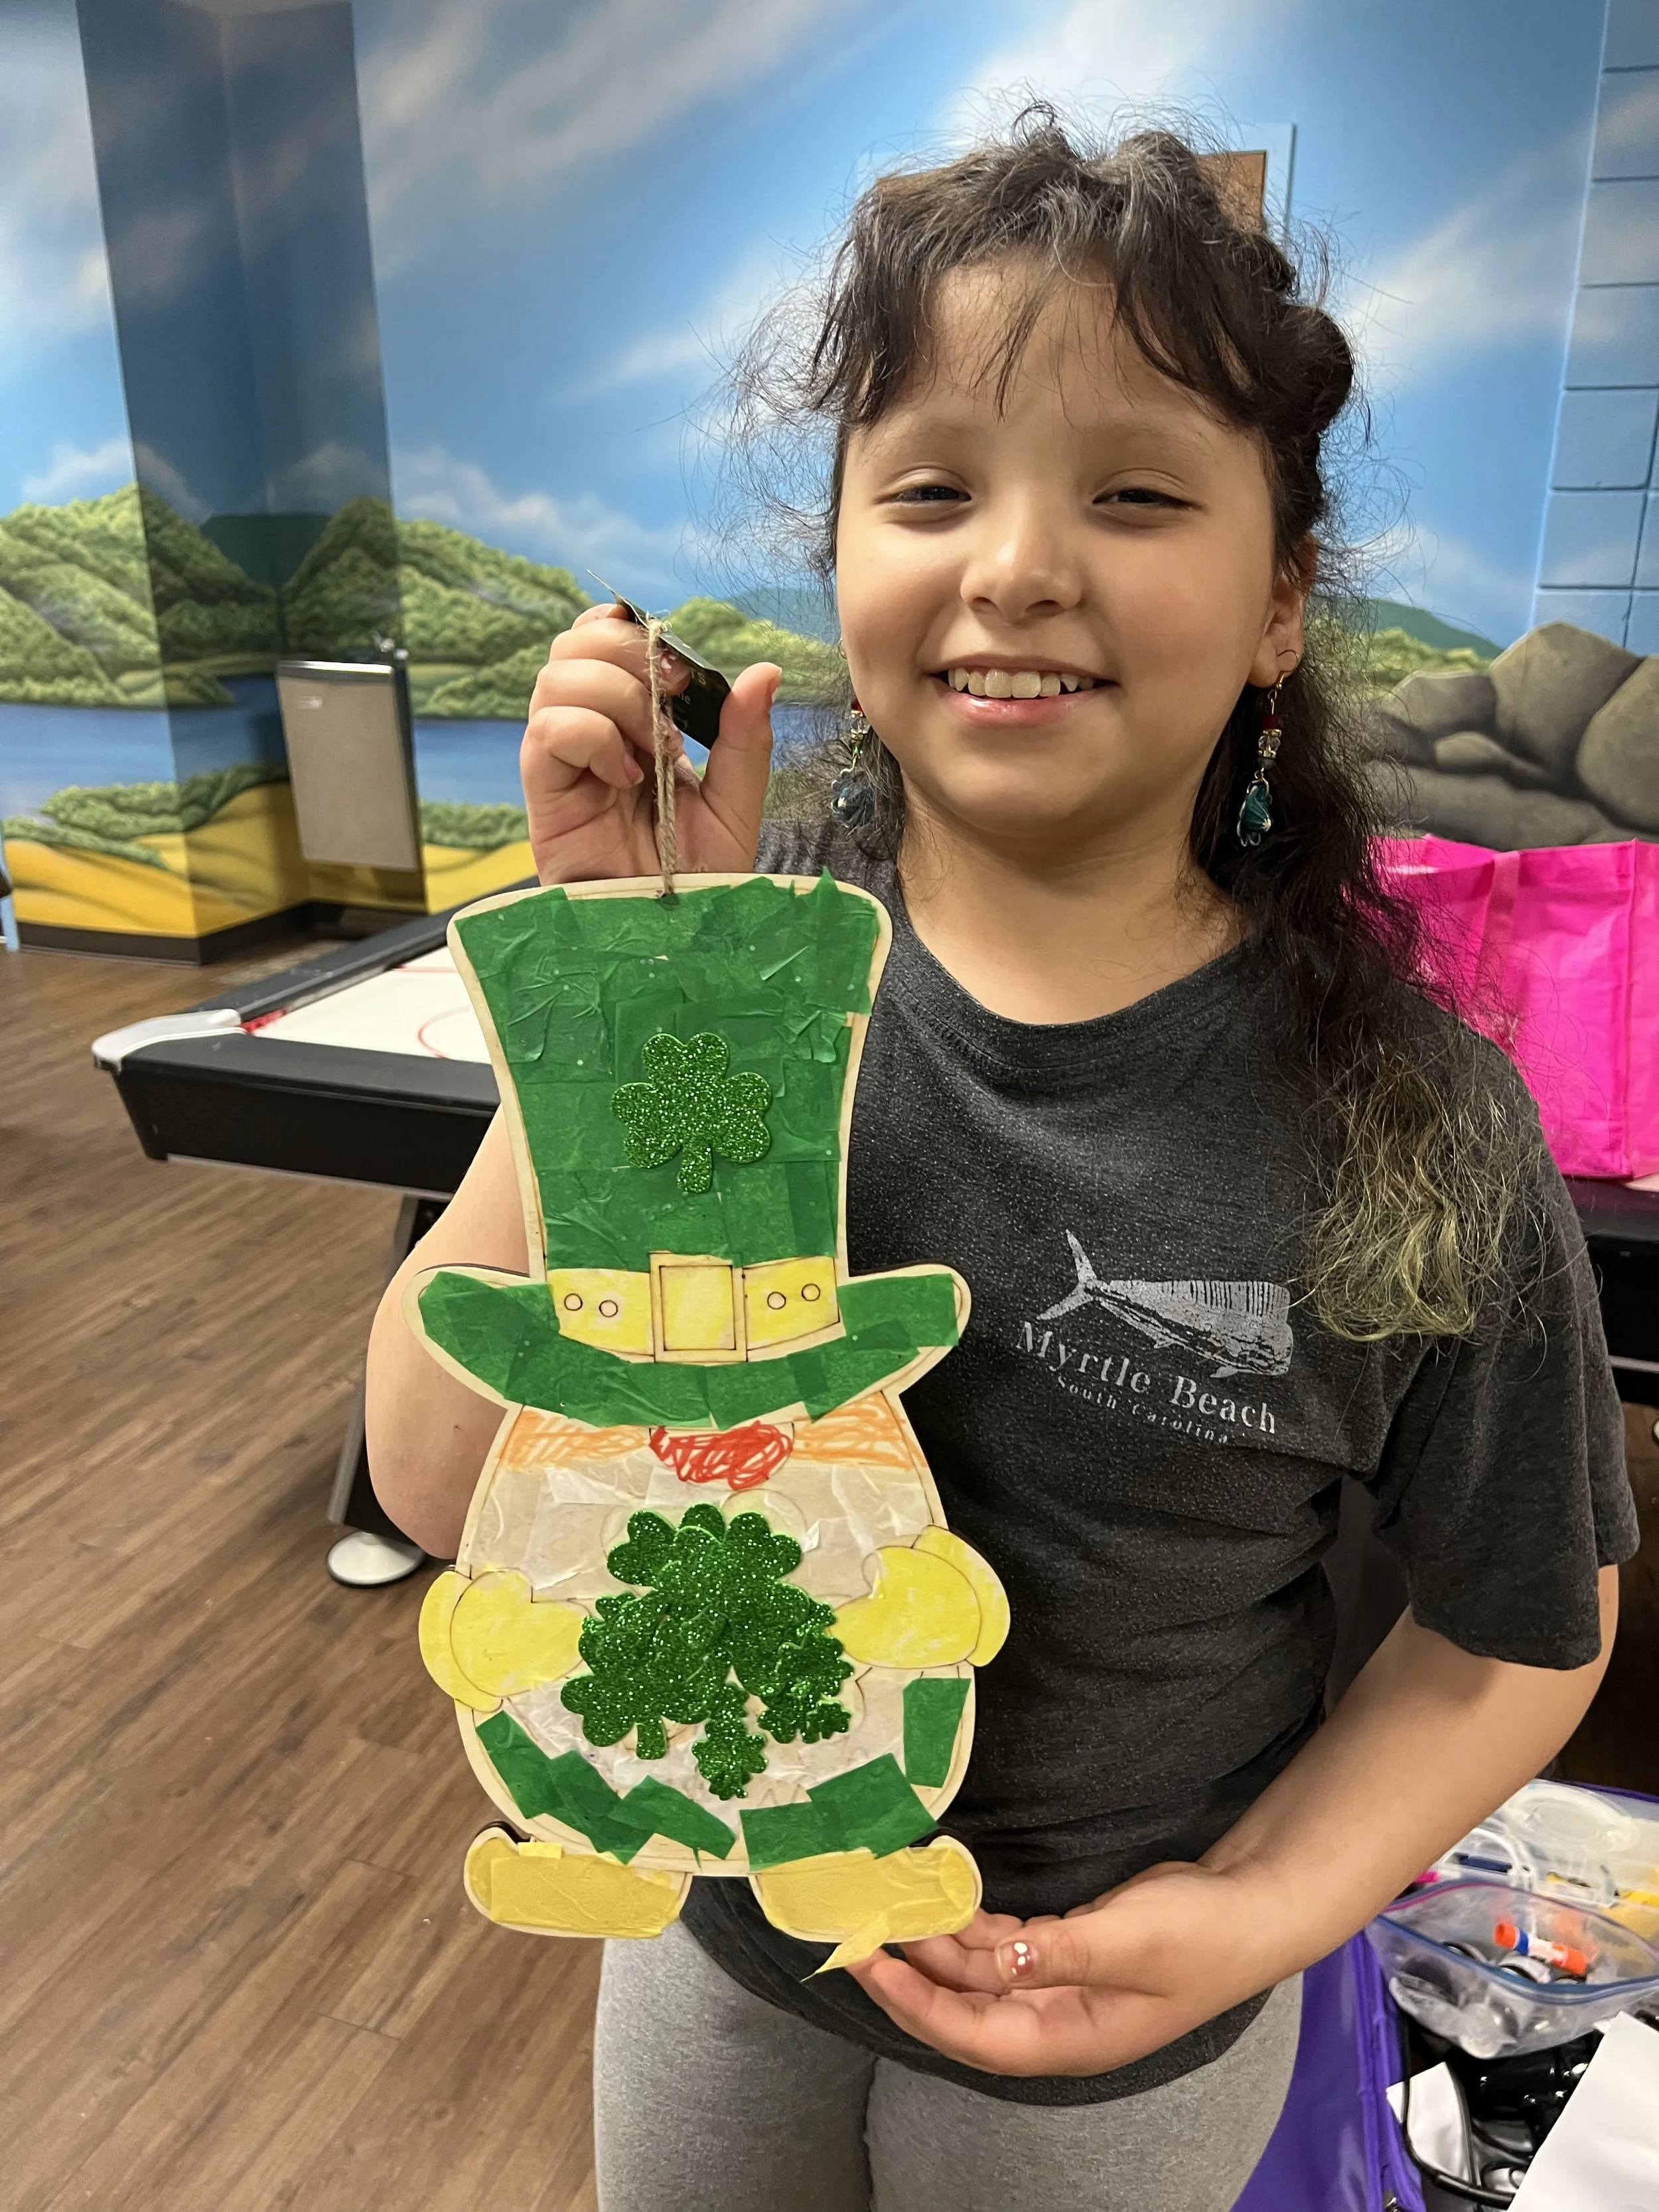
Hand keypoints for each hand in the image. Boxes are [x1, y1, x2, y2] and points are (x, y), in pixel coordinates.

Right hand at [520, 603, 778, 883]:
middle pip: (574, 645)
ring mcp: (563, 761)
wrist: (671, 939)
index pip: (604, 640)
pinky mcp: (544, 792)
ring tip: (655, 752)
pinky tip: (625, 779)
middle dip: (628, 655)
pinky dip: (594, 738)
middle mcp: (590, 733)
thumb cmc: (697, 879)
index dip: (632, 630)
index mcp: (631, 724)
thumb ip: (746, 737)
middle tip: (673, 701)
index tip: (682, 669)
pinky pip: (548, 729)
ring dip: (618, 698)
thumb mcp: (736, 803)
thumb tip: (766, 670)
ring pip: (557, 677)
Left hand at [846, 1859, 1288, 2078]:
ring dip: (935, 1944)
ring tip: (887, 1906)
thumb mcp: (1127, 1943)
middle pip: (963, 2008)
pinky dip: (969, 1925)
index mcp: (1068, 2038)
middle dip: (909, 1975)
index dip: (916, 2003)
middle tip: (856, 1933)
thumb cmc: (1199, 1937)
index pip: (972, 2034)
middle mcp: (1054, 2021)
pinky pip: (1000, 1946)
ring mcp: (1057, 1988)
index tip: (870, 1965)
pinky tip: (940, 1898)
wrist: (1250, 1909)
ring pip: (977, 1974)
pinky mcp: (1064, 1952)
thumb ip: (1058, 1953)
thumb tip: (997, 1961)